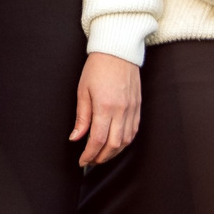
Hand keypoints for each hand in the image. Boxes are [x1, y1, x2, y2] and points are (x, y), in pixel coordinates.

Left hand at [69, 51, 140, 166]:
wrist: (118, 51)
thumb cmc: (98, 68)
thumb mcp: (83, 91)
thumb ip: (82, 117)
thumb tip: (76, 138)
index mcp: (105, 107)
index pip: (98, 140)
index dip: (89, 154)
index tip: (82, 161)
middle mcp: (121, 111)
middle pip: (113, 145)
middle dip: (101, 158)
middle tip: (90, 161)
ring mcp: (132, 109)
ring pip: (125, 141)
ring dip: (114, 153)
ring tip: (102, 155)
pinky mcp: (138, 107)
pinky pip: (134, 131)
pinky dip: (125, 142)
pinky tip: (116, 144)